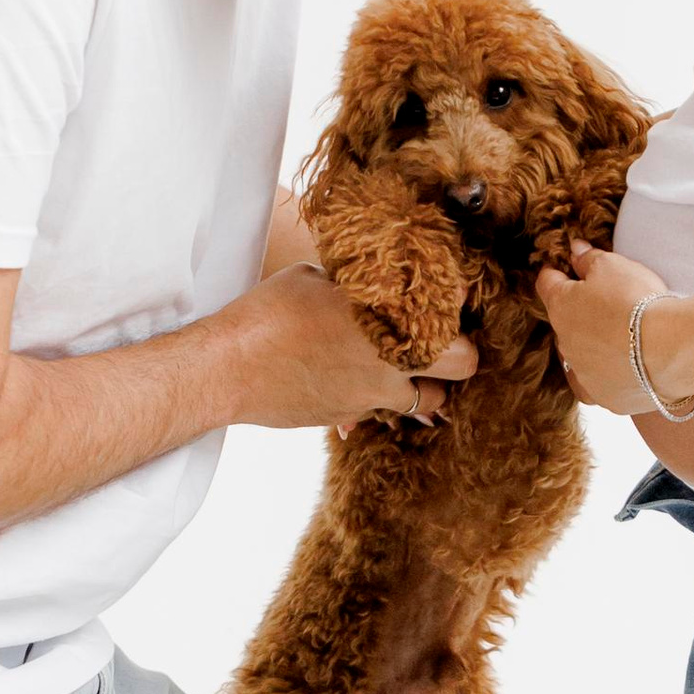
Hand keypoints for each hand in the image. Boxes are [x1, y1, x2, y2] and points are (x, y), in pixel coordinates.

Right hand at [216, 265, 475, 431]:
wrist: (229, 369)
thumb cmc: (268, 313)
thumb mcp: (316, 278)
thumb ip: (357, 283)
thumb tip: (373, 281)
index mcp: (390, 314)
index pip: (455, 308)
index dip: (456, 305)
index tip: (449, 298)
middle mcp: (393, 357)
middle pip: (464, 365)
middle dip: (458, 354)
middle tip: (442, 341)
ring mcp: (374, 393)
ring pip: (429, 400)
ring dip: (425, 384)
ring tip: (403, 365)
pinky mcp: (350, 415)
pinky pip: (383, 410)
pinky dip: (381, 396)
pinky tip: (356, 377)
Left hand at [534, 238, 674, 409]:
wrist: (669, 350)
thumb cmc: (637, 302)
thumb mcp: (612, 265)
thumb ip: (588, 258)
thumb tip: (573, 250)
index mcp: (560, 306)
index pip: (547, 284)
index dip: (558, 273)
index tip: (568, 269)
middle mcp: (564, 343)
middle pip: (564, 322)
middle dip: (577, 312)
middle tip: (604, 303)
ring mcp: (582, 374)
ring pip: (578, 355)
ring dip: (591, 345)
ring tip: (617, 337)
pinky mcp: (603, 398)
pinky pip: (595, 385)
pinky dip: (603, 375)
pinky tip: (617, 369)